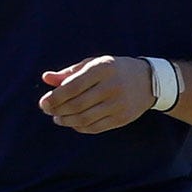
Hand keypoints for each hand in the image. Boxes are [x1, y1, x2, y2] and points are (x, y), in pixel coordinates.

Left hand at [39, 56, 157, 133]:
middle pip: (77, 104)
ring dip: (66, 121)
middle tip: (48, 111)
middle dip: (58, 110)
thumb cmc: (114, 70)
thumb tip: (45, 78)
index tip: (43, 103)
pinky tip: (73, 123)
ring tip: (58, 118)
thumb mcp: (93, 64)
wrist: (148, 81)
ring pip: (85, 118)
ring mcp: (119, 104)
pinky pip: (95, 127)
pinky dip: (80, 127)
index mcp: (103, 69)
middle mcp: (112, 86)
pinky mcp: (123, 118)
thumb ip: (69, 72)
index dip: (55, 97)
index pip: (73, 86)